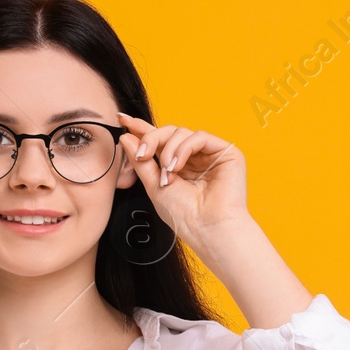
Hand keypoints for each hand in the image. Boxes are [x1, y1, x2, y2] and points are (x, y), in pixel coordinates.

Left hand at [115, 114, 251, 254]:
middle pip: (169, 132)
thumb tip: (127, 136)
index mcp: (179, 167)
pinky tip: (178, 166)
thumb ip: (141, 161)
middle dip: (151, 139)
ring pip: (182, 132)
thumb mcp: (154, 186)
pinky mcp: (227, 153)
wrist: (207, 229)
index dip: (142, 129)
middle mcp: (195, 159)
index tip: (123, 120)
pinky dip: (183, 148)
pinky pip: (199, 136)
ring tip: (167, 173)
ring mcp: (211, 155)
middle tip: (142, 155)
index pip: (160, 142)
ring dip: (168, 150)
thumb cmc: (184, 216)